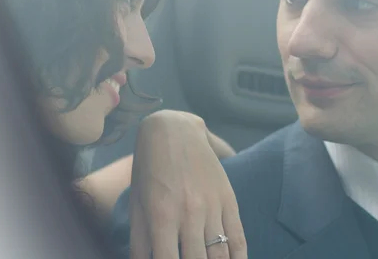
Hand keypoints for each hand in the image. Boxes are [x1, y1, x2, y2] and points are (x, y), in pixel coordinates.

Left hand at [129, 110, 246, 258]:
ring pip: (221, 254)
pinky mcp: (229, 198)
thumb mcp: (137, 205)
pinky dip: (239, 257)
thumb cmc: (149, 170)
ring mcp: (213, 206)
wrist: (174, 131)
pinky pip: (239, 236)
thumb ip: (140, 243)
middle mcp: (190, 213)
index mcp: (162, 216)